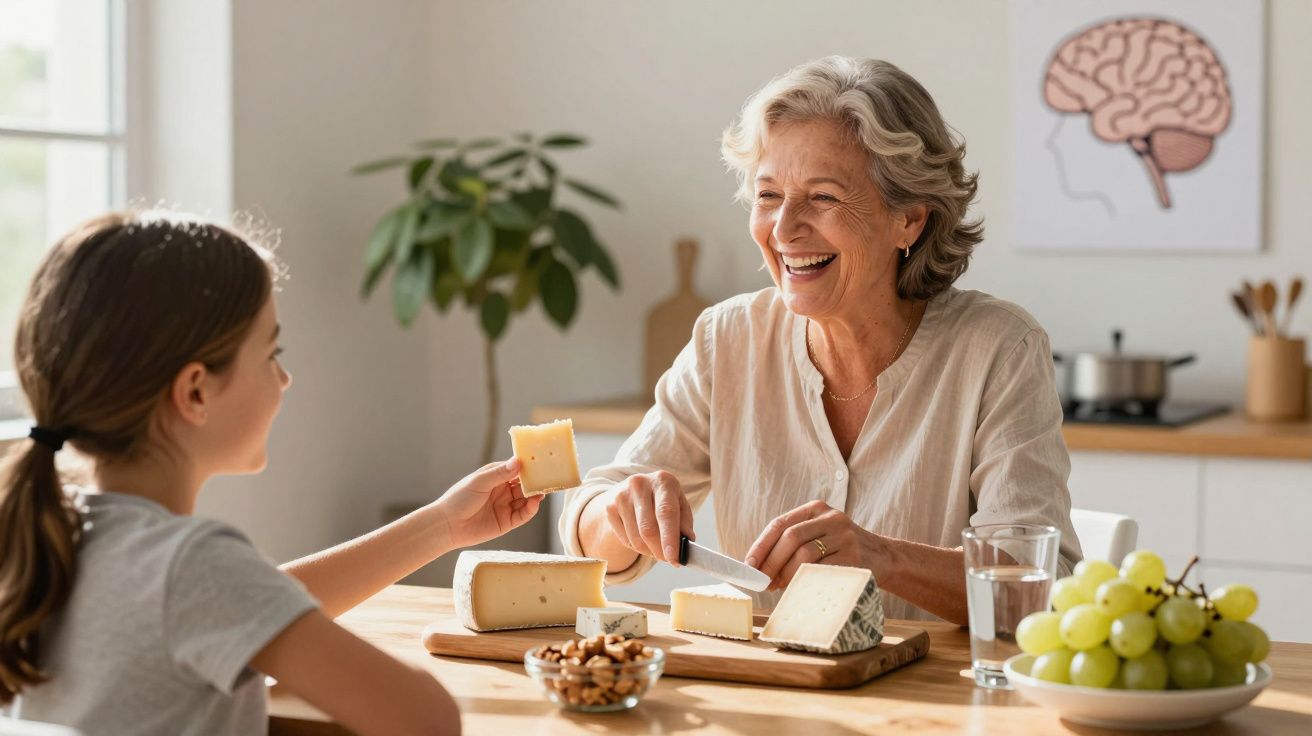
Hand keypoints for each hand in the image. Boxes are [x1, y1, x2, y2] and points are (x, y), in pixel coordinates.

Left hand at [432, 457, 541, 549]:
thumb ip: (500, 473)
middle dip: (536, 481)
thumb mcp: (480, 482)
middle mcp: (503, 490)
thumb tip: (518, 461)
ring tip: (542, 491)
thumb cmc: (459, 498)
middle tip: (549, 478)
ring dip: (535, 495)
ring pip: (526, 499)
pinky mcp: (507, 522)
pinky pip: (523, 515)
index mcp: (496, 477)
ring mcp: (505, 506)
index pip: (517, 469)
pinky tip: (534, 503)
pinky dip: (531, 509)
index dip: (529, 466)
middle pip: (525, 484)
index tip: (542, 462)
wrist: (448, 525)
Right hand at [602, 470, 694, 564]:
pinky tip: (643, 540)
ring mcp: (622, 496)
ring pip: (636, 538)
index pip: (666, 512)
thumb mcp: (679, 504)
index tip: (674, 558)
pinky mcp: (610, 508)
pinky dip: (637, 548)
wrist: (633, 490)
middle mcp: (640, 484)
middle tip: (669, 561)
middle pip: (648, 529)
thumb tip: (686, 543)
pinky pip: (626, 540)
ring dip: (650, 551)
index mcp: (663, 481)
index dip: (670, 538)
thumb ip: (685, 523)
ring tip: (658, 549)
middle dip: (660, 551)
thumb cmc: (663, 500)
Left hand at [744, 500, 876, 590]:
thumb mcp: (820, 536)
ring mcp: (845, 536)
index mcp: (817, 508)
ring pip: (805, 554)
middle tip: (763, 582)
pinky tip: (800, 588)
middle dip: (771, 563)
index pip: (780, 524)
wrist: (885, 558)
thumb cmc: (842, 551)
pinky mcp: (855, 557)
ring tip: (780, 587)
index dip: (761, 545)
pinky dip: (806, 581)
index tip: (748, 566)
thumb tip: (758, 568)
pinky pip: (823, 570)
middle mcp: (831, 517)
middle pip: (791, 538)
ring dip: (786, 574)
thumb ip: (794, 544)